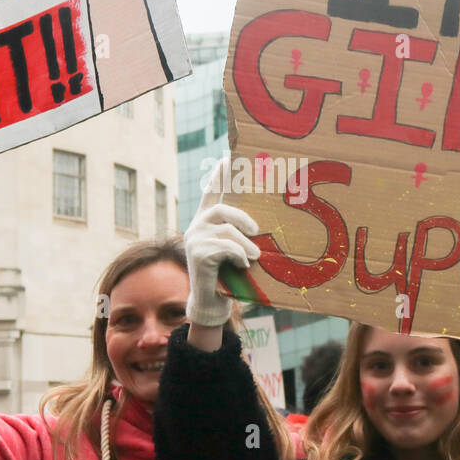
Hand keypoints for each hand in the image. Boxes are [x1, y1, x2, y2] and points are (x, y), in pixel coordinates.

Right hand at [184, 155, 260, 327]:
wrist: (212, 302)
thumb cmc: (229, 274)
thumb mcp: (236, 249)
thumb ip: (242, 234)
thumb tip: (265, 224)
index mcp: (207, 221)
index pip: (212, 192)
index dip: (219, 175)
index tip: (227, 157)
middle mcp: (197, 226)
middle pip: (222, 208)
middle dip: (243, 218)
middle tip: (257, 231)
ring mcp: (194, 239)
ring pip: (226, 230)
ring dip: (246, 244)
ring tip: (256, 255)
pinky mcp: (196, 253)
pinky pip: (225, 246)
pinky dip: (238, 255)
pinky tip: (243, 265)